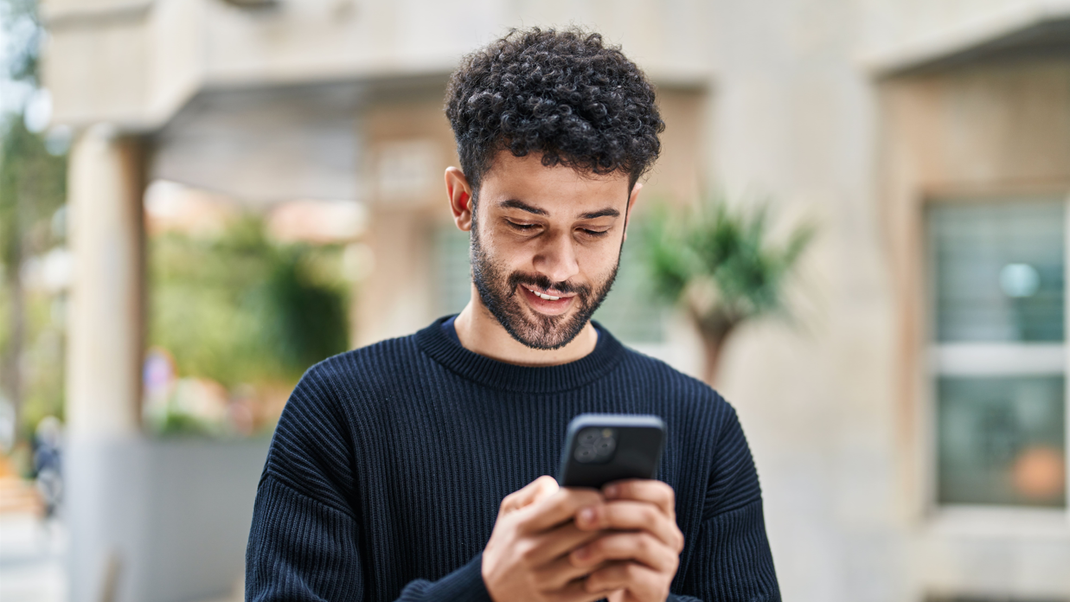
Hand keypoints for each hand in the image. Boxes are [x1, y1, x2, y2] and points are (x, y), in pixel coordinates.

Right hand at [482, 476, 620, 601]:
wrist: (491, 594)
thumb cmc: (508, 545)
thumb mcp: (509, 513)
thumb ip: (534, 492)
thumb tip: (559, 483)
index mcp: (523, 526)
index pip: (566, 502)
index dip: (591, 495)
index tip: (603, 496)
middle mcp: (532, 552)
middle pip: (586, 529)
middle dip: (610, 520)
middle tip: (624, 515)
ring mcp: (545, 580)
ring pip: (595, 558)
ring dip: (616, 546)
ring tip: (626, 536)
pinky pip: (595, 586)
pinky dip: (612, 573)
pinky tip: (618, 563)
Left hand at [568, 479, 684, 601]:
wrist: (619, 596)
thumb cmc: (608, 555)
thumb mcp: (608, 530)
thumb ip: (602, 507)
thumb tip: (571, 487)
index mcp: (662, 517)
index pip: (661, 494)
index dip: (634, 488)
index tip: (603, 491)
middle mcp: (670, 538)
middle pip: (649, 516)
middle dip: (611, 514)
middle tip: (580, 518)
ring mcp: (666, 564)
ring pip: (641, 544)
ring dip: (604, 545)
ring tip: (575, 554)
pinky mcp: (657, 589)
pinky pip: (633, 574)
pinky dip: (607, 574)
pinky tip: (588, 579)